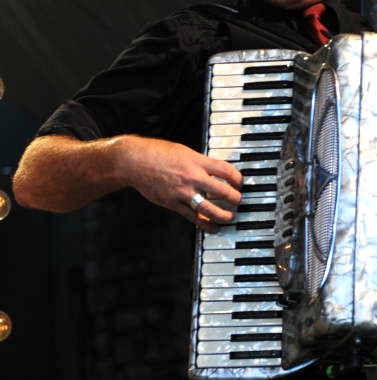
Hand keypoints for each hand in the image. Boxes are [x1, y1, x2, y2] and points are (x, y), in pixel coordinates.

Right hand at [115, 136, 242, 230]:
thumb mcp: (184, 151)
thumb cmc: (157, 153)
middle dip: (235, 199)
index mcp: (196, 161)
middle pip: (222, 191)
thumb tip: (215, 171)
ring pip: (209, 209)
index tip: (240, 183)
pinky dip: (204, 224)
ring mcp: (182, 192)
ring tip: (230, 217)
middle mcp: (192, 177)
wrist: (134, 161)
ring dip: (223, 215)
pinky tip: (212, 227)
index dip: (237, 178)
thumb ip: (200, 162)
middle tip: (239, 201)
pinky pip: (192, 217)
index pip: (226, 171)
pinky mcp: (172, 203)